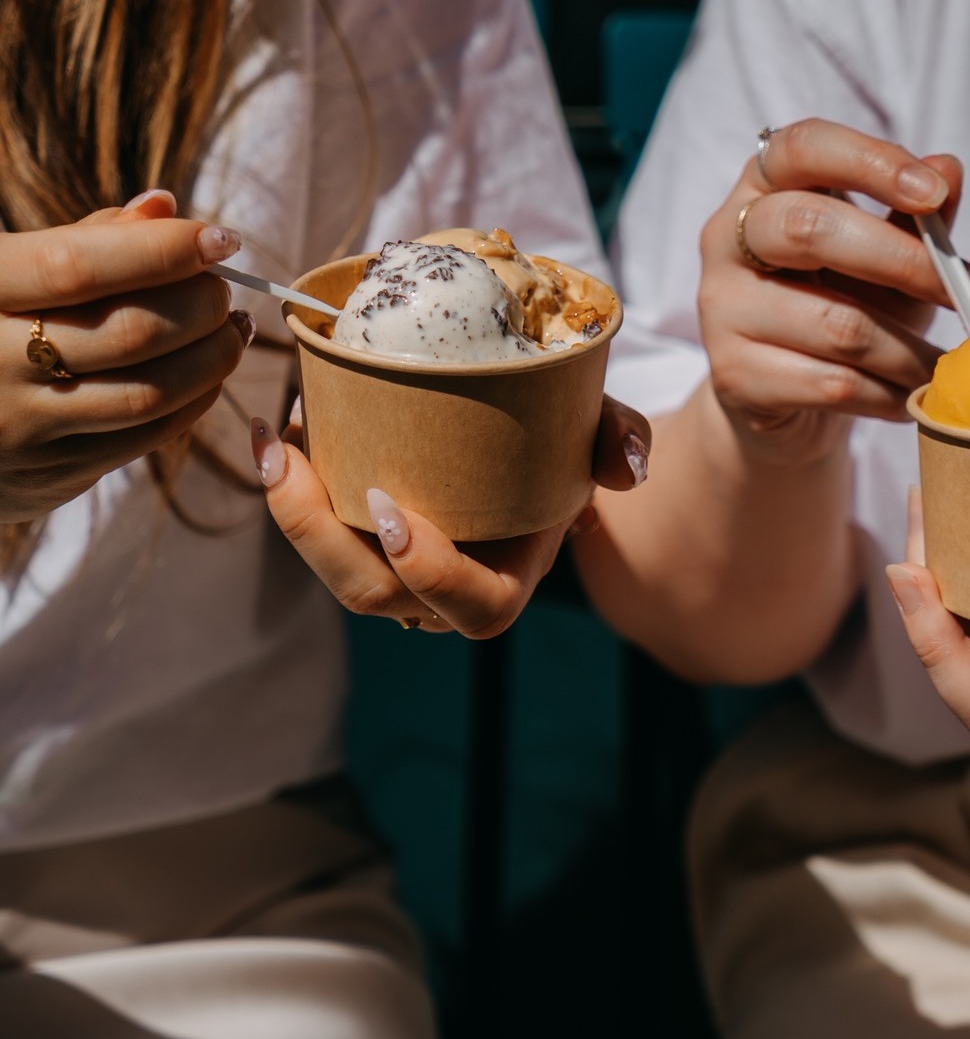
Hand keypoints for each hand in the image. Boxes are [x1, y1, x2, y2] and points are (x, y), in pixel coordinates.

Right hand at [0, 192, 254, 521]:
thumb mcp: (2, 270)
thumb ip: (79, 240)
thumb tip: (165, 208)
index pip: (78, 267)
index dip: (161, 250)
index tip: (219, 238)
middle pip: (129, 333)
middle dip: (200, 304)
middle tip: (224, 287)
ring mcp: (21, 429)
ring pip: (149, 393)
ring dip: (213, 357)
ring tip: (233, 326)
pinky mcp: (50, 475)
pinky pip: (145, 437)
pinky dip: (194, 399)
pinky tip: (208, 369)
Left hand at [252, 395, 651, 636]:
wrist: (520, 440)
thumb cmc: (561, 444)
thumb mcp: (599, 431)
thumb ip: (621, 439)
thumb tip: (627, 467)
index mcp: (504, 582)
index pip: (470, 609)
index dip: (428, 572)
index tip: (393, 509)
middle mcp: (440, 592)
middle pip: (371, 595)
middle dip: (319, 536)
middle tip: (295, 462)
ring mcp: (393, 570)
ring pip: (330, 567)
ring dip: (291, 508)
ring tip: (273, 440)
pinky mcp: (358, 539)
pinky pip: (315, 531)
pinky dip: (290, 485)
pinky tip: (278, 428)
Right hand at [698, 118, 969, 467]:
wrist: (786, 399)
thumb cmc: (840, 306)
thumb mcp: (885, 256)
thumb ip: (914, 216)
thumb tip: (949, 167)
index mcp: (762, 187)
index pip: (802, 147)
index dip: (869, 161)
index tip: (935, 194)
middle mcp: (726, 238)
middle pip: (810, 229)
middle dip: (903, 261)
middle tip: (964, 292)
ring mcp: (722, 307)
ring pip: (835, 324)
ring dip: (909, 351)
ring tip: (946, 365)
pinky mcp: (733, 374)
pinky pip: (830, 384)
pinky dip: (887, 395)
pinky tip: (910, 398)